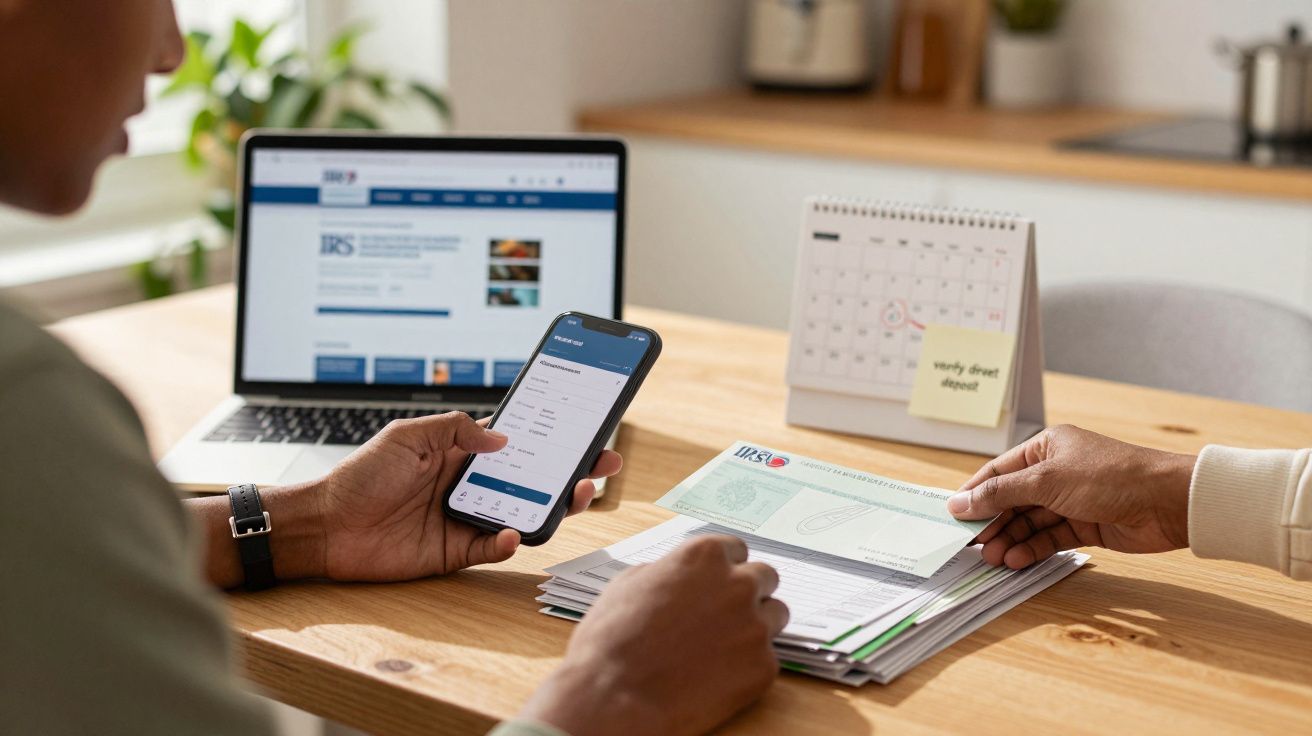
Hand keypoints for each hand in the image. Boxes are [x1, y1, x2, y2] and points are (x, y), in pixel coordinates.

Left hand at [320, 412, 620, 581]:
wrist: (326, 526)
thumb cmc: (360, 476)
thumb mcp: (408, 435)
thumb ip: (455, 430)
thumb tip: (503, 437)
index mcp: (461, 454)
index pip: (517, 444)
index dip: (550, 438)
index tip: (583, 430)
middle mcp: (469, 485)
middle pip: (532, 480)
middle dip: (570, 472)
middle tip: (603, 465)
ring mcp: (465, 519)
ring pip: (522, 513)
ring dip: (553, 507)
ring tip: (578, 495)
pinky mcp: (455, 552)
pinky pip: (492, 548)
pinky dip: (508, 542)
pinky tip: (514, 532)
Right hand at [519, 536, 788, 735]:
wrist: (615, 697)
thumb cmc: (612, 641)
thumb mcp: (629, 584)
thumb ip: (667, 572)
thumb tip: (678, 577)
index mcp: (704, 557)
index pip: (737, 549)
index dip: (726, 567)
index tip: (720, 581)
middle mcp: (737, 584)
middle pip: (765, 577)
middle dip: (749, 592)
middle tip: (725, 614)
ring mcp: (754, 626)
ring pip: (776, 615)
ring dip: (756, 625)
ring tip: (723, 646)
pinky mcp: (763, 667)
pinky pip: (767, 659)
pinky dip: (748, 666)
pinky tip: (716, 676)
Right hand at [947, 424, 1195, 568]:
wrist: (1168, 502)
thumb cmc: (1110, 477)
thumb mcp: (1046, 481)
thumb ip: (1001, 494)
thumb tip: (960, 502)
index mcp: (1046, 448)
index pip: (998, 472)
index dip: (975, 494)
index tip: (952, 516)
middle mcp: (1056, 471)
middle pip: (1012, 499)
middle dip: (992, 522)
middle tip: (972, 545)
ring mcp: (1071, 500)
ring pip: (1029, 522)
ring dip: (1010, 539)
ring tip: (993, 559)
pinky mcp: (1085, 525)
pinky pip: (1049, 537)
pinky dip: (1032, 548)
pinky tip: (1016, 560)